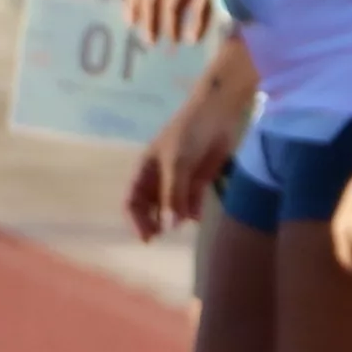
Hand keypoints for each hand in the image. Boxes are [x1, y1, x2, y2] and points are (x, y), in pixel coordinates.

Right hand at [124, 81, 247, 242]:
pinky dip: (193, 212)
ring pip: (173, 210)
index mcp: (144, 171)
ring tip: (186, 218)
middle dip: (156, 224)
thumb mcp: (177, 163)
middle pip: (150, 210)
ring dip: (177, 219)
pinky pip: (192, 205)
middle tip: (165, 235)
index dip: (136, 221)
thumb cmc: (190, 132)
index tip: (148, 238)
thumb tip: (168, 226)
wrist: (219, 113)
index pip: (132, 202)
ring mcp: (179, 182)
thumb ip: (172, 195)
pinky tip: (198, 213)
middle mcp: (158, 180)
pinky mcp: (199, 183)